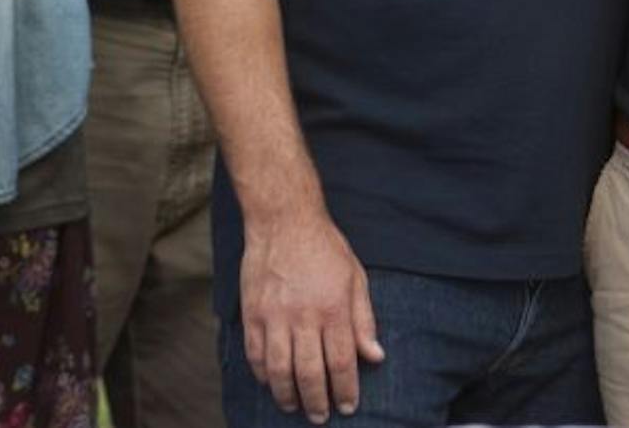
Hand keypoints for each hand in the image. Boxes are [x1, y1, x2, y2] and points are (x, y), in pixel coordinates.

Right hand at [240, 209, 383, 421]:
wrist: (284, 220)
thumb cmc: (325, 248)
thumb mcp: (355, 278)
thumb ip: (364, 320)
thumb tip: (375, 356)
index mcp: (333, 308)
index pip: (342, 362)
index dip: (346, 390)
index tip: (348, 406)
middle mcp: (303, 316)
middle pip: (310, 373)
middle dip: (317, 401)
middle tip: (321, 416)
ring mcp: (274, 316)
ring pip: (279, 370)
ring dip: (288, 395)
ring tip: (295, 407)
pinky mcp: (252, 313)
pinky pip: (255, 355)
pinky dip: (263, 375)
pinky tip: (272, 384)